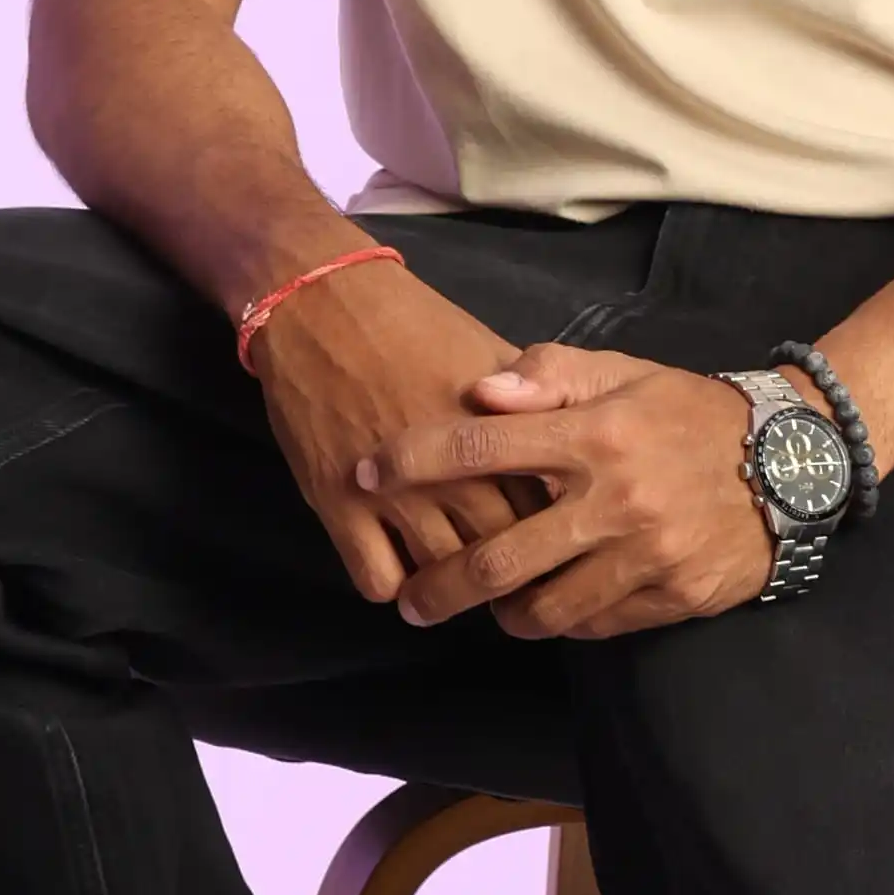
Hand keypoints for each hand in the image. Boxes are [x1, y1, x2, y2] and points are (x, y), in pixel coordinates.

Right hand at [251, 257, 541, 603]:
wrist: (322, 304)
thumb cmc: (414, 326)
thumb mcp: (490, 355)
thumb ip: (534, 405)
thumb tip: (571, 447)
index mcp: (500, 436)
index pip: (546, 513)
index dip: (551, 536)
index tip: (546, 545)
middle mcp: (456, 473)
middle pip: (501, 555)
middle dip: (507, 576)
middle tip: (501, 581)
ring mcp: (396, 494)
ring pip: (441, 576)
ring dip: (447, 589)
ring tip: (449, 584)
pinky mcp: (339, 506)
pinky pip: (378, 581)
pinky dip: (391, 585)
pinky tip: (396, 567)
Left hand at [360, 343, 779, 639]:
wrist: (793, 460)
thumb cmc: (688, 411)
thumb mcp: (624, 373)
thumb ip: (547, 376)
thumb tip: (478, 390)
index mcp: (594, 433)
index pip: (479, 447)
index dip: (411, 462)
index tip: (366, 473)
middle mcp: (614, 497)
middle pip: (497, 558)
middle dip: (438, 585)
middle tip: (411, 599)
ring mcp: (644, 554)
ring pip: (544, 609)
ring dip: (502, 615)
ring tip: (483, 608)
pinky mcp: (672, 595)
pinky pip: (596, 625)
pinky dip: (564, 621)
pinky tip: (550, 609)